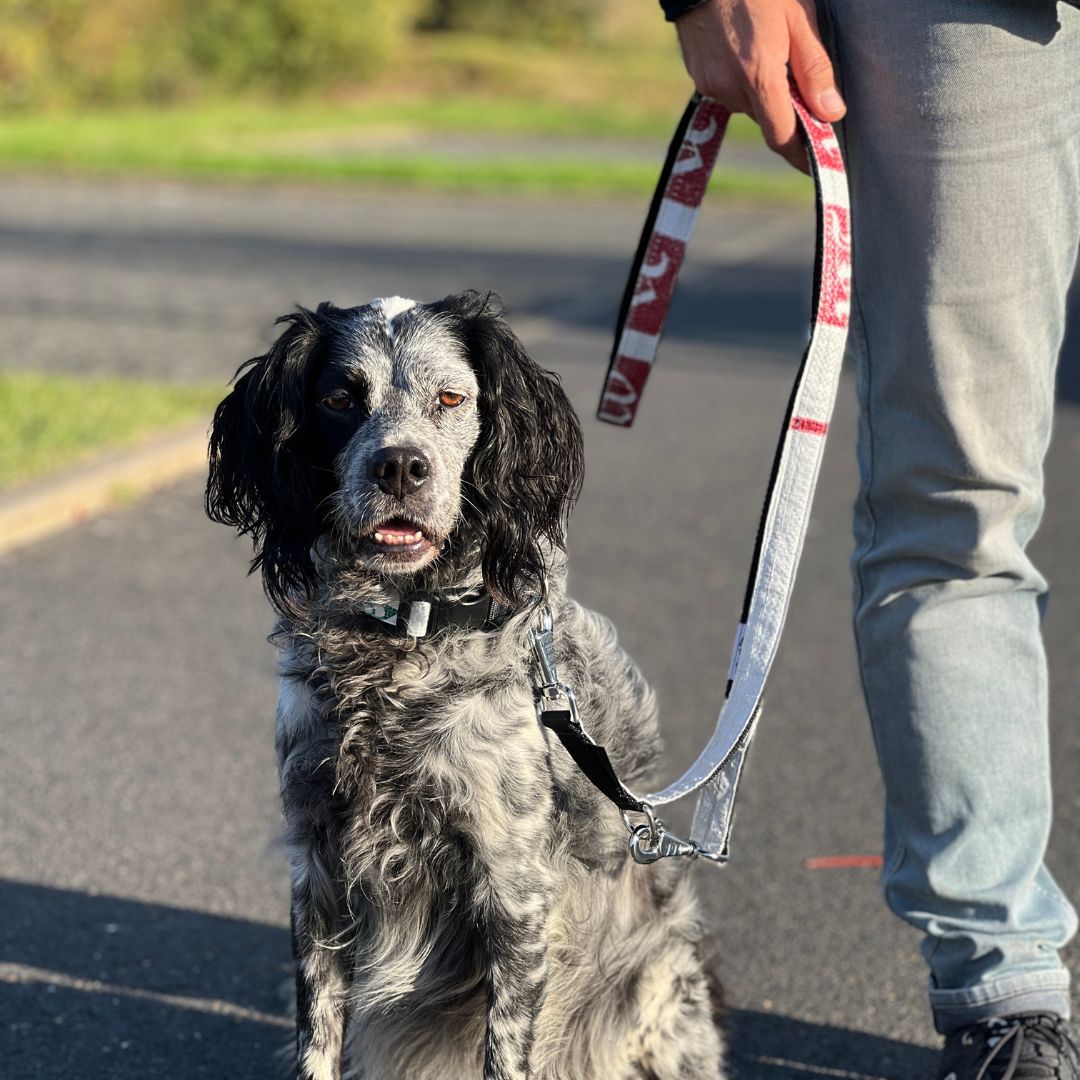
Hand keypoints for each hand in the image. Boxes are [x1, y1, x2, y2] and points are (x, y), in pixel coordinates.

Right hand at [675, 0, 845, 172]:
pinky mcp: (700, 80)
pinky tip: (748, 54)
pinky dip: (746, 84)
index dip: (801, 155)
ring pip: (749, 107)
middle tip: (801, 84)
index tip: (816, 165)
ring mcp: (712, 87)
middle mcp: (732, 89)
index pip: (782, 136)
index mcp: (759, 76)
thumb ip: (814, 69)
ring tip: (772, 56)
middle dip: (787, 111)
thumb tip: (831, 113)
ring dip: (765, 95)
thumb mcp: (797, 18)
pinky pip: (731, 94)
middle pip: (767, 121)